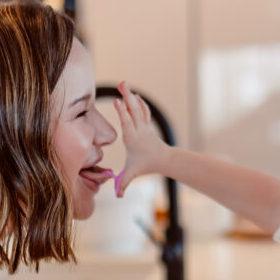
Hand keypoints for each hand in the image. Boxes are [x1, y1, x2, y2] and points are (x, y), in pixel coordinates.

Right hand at [112, 80, 168, 196]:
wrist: (163, 159)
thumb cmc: (145, 165)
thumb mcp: (132, 173)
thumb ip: (124, 183)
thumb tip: (118, 196)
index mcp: (132, 138)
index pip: (126, 122)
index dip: (121, 111)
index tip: (116, 100)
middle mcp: (138, 129)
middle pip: (132, 109)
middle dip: (127, 96)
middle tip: (122, 83)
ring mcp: (143, 125)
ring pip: (137, 107)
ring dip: (131, 95)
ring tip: (124, 83)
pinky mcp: (145, 124)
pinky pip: (142, 110)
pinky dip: (138, 101)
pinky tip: (134, 95)